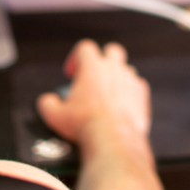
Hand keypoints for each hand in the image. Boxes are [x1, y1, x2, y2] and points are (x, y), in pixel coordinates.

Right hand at [36, 39, 150, 146]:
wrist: (113, 140)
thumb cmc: (85, 126)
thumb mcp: (55, 115)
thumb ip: (47, 103)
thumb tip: (47, 101)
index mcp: (92, 67)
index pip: (84, 48)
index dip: (76, 59)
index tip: (72, 74)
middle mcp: (113, 68)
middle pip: (111, 51)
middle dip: (103, 61)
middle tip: (94, 77)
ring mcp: (130, 80)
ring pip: (126, 69)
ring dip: (117, 78)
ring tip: (106, 95)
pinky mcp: (142, 96)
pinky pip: (138, 86)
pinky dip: (130, 93)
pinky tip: (121, 106)